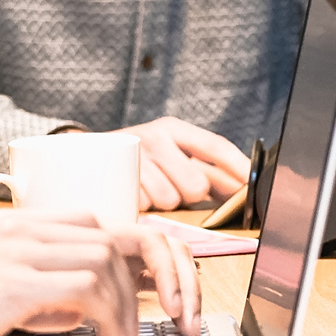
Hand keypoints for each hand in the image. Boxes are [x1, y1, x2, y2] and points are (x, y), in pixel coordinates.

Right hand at [0, 213, 201, 335]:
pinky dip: (110, 317)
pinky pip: (88, 287)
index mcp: (23, 225)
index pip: (103, 226)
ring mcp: (19, 249)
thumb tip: (99, 305)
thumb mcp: (7, 292)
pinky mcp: (16, 280)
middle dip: (162, 275)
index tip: (165, 289)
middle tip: (177, 311)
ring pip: (108, 260)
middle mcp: (24, 228)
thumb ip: (55, 287)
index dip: (145, 257)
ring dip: (129, 305)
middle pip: (119, 237)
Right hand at [113, 116, 250, 210]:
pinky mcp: (118, 180)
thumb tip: (243, 187)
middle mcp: (155, 138)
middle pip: (196, 184)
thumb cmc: (136, 159)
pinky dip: (143, 207)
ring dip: (163, 203)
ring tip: (148, 190)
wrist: (82, 156)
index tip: (253, 187)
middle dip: (189, 194)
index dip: (239, 168)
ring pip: (170, 199)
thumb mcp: (169, 152)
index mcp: (173, 128)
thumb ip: (205, 169)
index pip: (215, 146)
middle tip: (172, 187)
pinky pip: (146, 206)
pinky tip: (135, 194)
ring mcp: (135, 159)